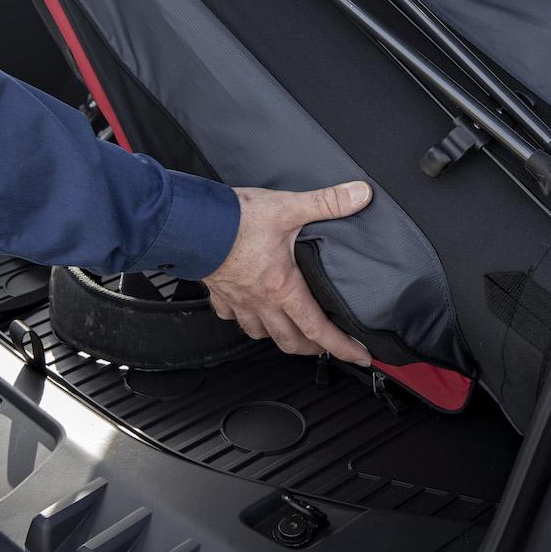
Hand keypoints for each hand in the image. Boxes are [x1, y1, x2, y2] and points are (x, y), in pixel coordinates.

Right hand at [204, 182, 373, 365]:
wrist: (190, 223)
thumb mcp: (288, 207)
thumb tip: (360, 195)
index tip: (359, 356)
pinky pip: (231, 316)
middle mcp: (261, 301)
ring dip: (277, 337)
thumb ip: (327, 202)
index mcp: (283, 287)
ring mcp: (238, 300)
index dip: (342, 346)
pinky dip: (243, 318)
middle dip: (312, 348)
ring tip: (290, 331)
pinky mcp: (219, 292)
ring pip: (260, 333)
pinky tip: (248, 311)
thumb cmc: (235, 220)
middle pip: (289, 340)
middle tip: (328, 346)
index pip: (318, 328)